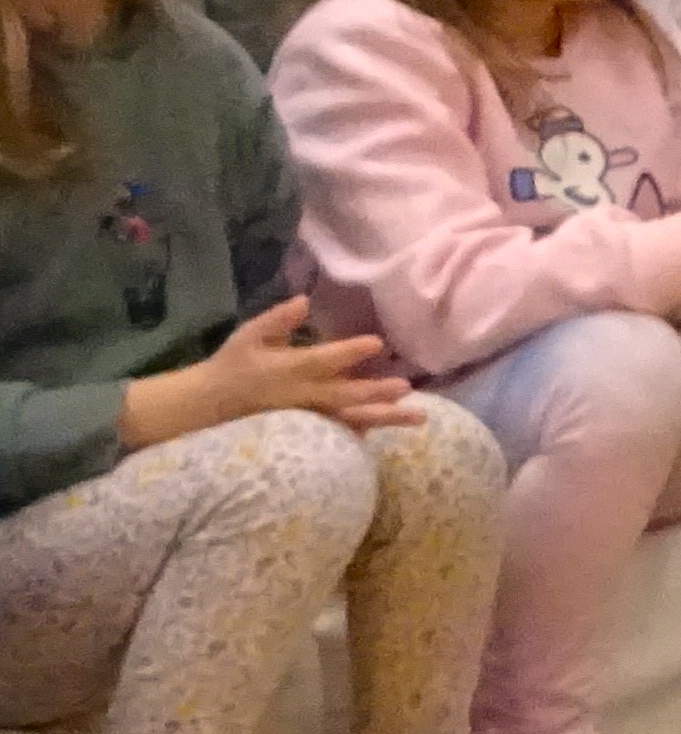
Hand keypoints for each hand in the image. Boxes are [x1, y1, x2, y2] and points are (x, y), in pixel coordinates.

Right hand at [120, 298, 422, 451]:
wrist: (209, 407)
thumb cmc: (233, 364)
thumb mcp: (250, 335)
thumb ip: (278, 320)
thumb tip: (305, 299)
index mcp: (290, 369)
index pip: (326, 360)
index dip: (350, 352)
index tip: (376, 343)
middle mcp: (303, 396)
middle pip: (346, 397)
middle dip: (377, 393)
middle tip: (407, 387)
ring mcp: (308, 419)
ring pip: (351, 420)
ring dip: (385, 418)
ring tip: (418, 416)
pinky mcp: (308, 432)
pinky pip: (340, 435)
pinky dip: (365, 433)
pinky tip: (391, 429)